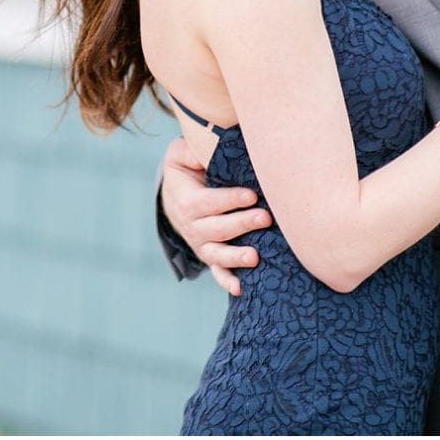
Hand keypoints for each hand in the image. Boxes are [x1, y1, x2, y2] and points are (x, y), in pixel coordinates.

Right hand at [160, 135, 269, 296]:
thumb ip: (191, 151)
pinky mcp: (210, 255)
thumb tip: (204, 150)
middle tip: (265, 218)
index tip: (251, 194)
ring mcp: (201, 244)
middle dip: (241, 224)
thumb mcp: (180, 154)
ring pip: (217, 254)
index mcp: (187, 201)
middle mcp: (193, 227)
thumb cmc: (185, 169)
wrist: (175, 195)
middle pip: (217, 229)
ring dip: (235, 256)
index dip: (229, 199)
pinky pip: (217, 272)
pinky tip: (241, 288)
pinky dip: (227, 281)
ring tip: (255, 257)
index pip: (208, 202)